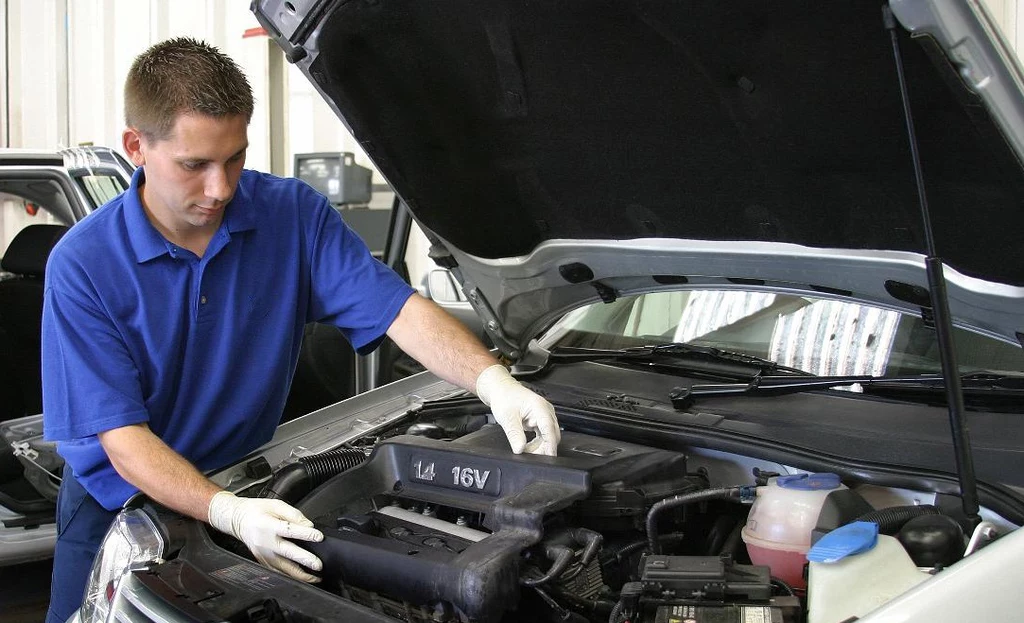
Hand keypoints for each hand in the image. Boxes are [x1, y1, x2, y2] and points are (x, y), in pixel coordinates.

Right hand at [207, 491, 323, 581]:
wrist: (239, 520)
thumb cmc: (257, 512)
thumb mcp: (276, 505)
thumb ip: (294, 514)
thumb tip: (308, 525)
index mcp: (268, 526)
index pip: (289, 531)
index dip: (305, 534)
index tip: (319, 537)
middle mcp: (265, 543)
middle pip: (287, 553)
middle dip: (304, 560)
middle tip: (318, 565)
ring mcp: (263, 555)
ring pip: (283, 568)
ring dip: (300, 574)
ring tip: (314, 577)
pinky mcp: (263, 562)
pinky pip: (278, 572)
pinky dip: (290, 576)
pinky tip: (301, 578)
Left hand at [476, 364, 560, 455]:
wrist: (500, 390)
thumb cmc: (504, 397)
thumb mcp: (507, 417)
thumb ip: (515, 434)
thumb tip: (520, 449)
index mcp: (540, 407)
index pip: (549, 429)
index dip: (550, 445)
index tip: (548, 457)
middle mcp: (545, 411)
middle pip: (552, 434)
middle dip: (544, 448)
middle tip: (530, 456)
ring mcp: (544, 416)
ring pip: (549, 436)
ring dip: (540, 446)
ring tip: (526, 450)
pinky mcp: (540, 420)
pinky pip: (543, 435)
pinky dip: (537, 443)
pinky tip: (529, 446)